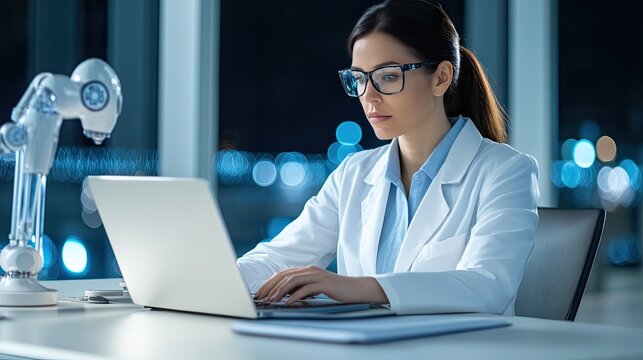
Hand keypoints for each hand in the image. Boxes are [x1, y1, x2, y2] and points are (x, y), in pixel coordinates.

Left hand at [254, 266, 388, 304]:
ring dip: (279, 291)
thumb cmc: (335, 290)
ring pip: (292, 281)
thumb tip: (284, 295)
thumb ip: (301, 289)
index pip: (282, 274)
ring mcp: (317, 275)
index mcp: (306, 270)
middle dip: (270, 286)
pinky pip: (306, 289)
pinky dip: (295, 296)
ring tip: (271, 300)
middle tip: (260, 297)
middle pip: (284, 276)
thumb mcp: (315, 288)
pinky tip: (288, 303)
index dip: (269, 283)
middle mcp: (310, 270)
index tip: (260, 293)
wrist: (356, 289)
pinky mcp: (324, 283)